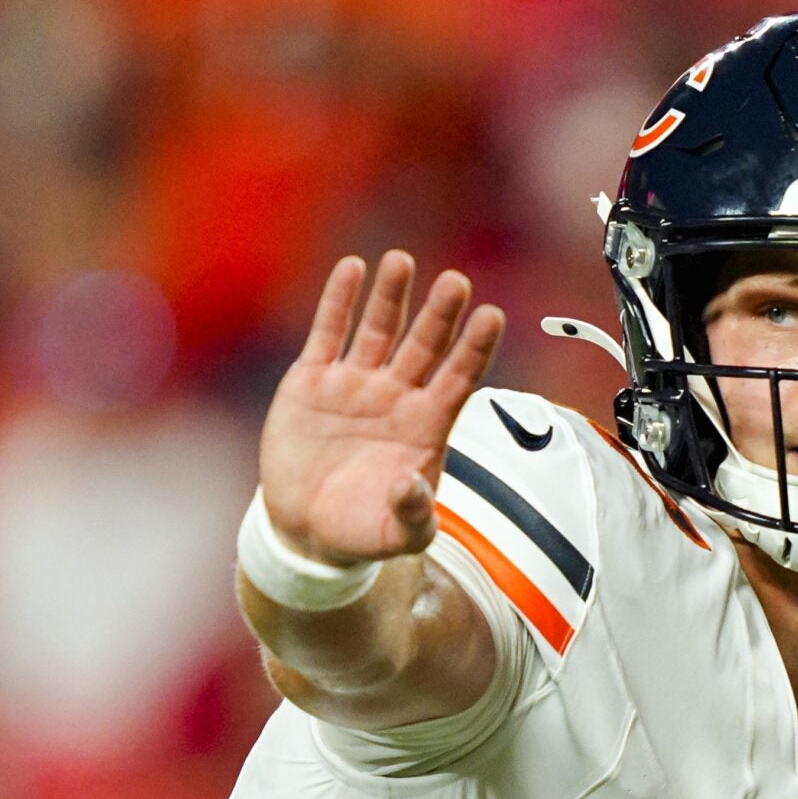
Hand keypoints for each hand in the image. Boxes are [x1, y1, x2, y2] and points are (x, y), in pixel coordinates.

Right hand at [260, 252, 504, 566]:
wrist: (305, 531)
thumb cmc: (362, 532)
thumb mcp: (396, 537)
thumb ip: (412, 516)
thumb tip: (410, 486)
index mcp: (426, 426)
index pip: (459, 379)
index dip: (475, 349)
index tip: (492, 316)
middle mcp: (396, 396)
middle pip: (424, 346)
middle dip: (440, 315)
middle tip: (457, 282)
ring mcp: (355, 384)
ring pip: (379, 329)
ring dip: (391, 296)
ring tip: (402, 261)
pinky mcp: (313, 380)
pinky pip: (328, 333)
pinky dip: (339, 301)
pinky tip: (352, 269)